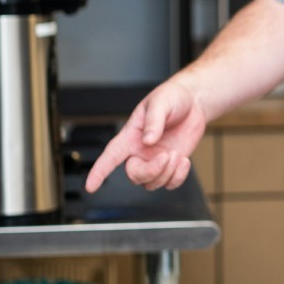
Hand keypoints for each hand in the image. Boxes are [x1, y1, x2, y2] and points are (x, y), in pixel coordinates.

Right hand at [84, 78, 206, 192]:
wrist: (193, 101)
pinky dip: (178, 177)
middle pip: (134, 175)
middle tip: (166, 155)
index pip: (110, 156)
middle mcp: (140, 151)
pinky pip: (169, 183)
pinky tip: (184, 161)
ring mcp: (155, 160)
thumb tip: (148, 141)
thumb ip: (154, 121)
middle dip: (150, 171)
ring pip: (151, 183)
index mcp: (131, 136)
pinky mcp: (171, 165)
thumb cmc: (172, 97)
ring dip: (166, 173)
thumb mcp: (161, 103)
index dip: (99, 171)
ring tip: (177, 154)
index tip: (90, 186)